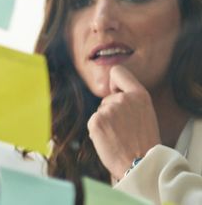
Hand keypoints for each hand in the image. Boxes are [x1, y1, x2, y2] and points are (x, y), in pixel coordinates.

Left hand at [88, 65, 159, 182]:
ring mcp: (109, 109)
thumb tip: (112, 92)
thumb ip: (130, 101)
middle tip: (125, 130)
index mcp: (140, 95)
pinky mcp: (96, 121)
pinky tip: (110, 141)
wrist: (141, 165)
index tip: (116, 93)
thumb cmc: (144, 143)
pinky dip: (98, 131)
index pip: (117, 72)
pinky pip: (93, 122)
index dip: (113, 82)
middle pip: (107, 98)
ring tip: (119, 137)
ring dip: (105, 122)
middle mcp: (124, 99)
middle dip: (111, 111)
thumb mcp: (145, 114)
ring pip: (100, 111)